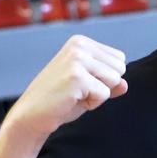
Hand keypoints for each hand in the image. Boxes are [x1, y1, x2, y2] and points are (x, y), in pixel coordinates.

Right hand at [5, 34, 127, 140]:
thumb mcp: (88, 87)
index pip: (119, 59)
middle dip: (104, 86)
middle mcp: (79, 46)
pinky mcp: (77, 76)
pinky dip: (92, 104)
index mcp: (81, 42)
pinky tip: (71, 101)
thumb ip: (109, 82)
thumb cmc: (59, 100)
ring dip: (98, 95)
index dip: (105, 78)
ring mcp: (77, 60)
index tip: (82, 83)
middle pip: (120, 68)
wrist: (31, 115)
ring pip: (115, 80)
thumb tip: (125, 84)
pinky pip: (104, 94)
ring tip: (75, 95)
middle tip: (78, 91)